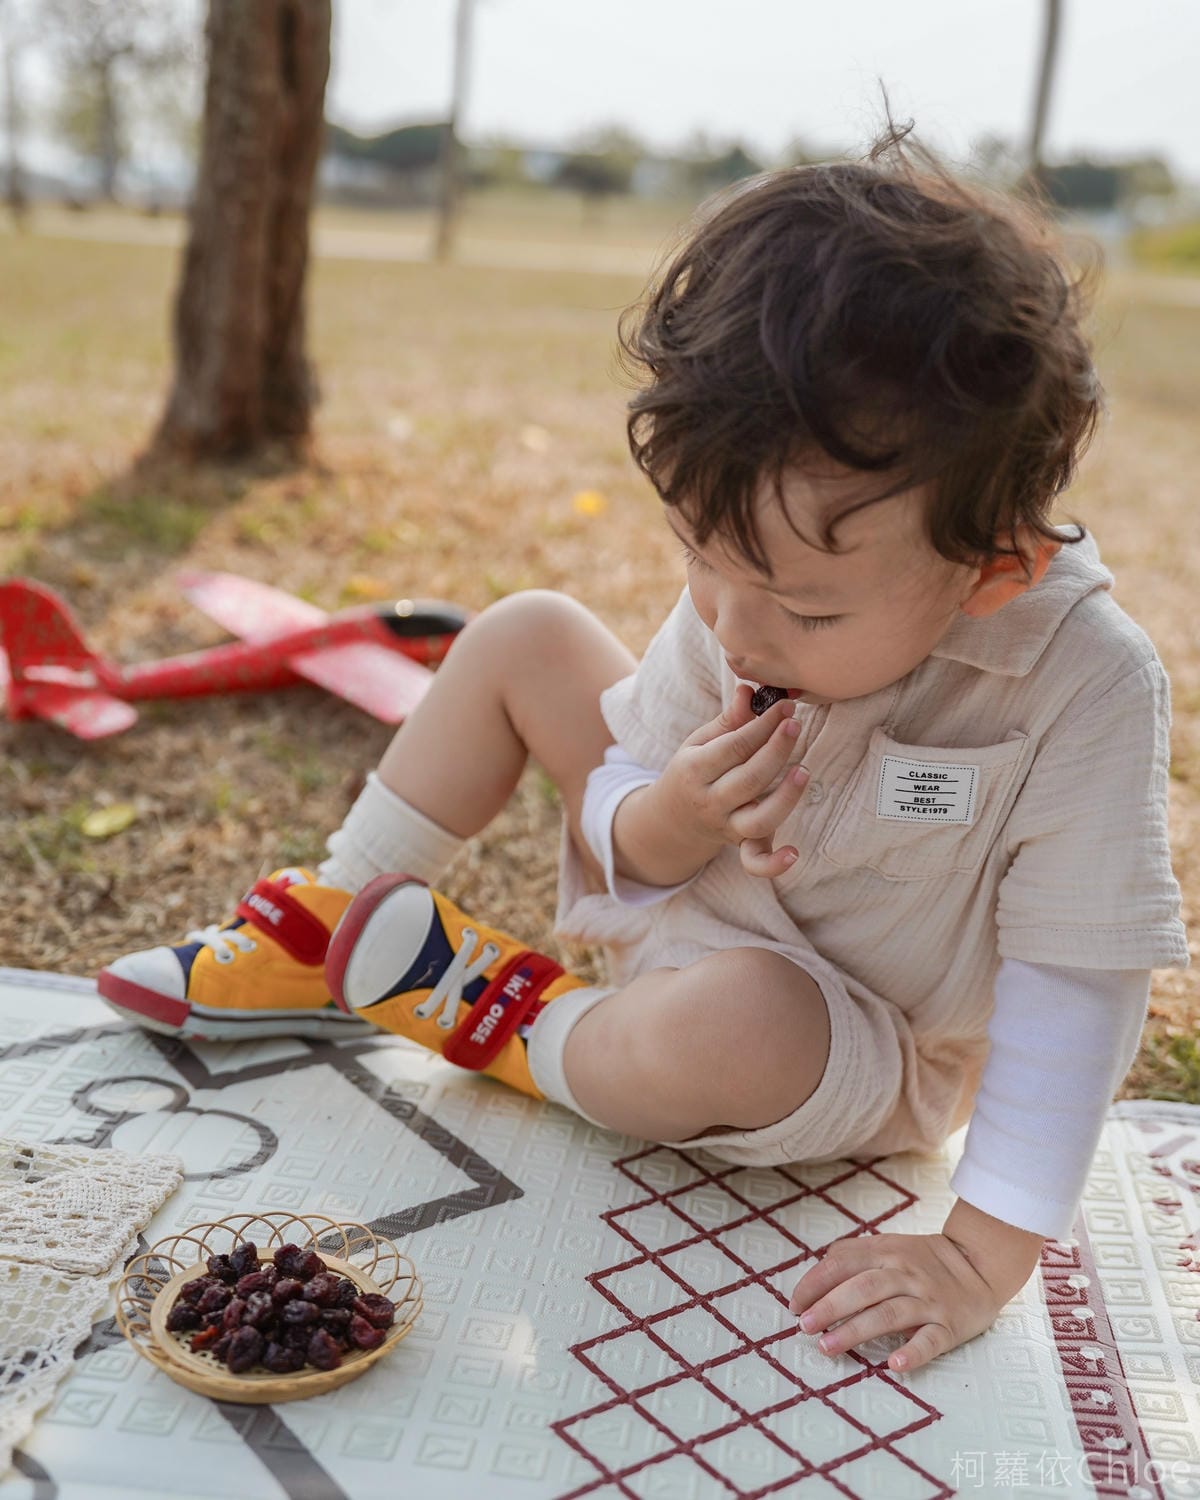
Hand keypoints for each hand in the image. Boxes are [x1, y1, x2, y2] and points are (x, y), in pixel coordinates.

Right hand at [656, 683, 809, 877]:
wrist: (672, 819)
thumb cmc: (694, 771)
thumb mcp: (700, 743)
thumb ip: (728, 721)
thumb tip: (749, 691)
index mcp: (694, 770)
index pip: (734, 747)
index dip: (762, 725)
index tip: (785, 706)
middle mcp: (710, 801)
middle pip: (749, 778)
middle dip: (776, 749)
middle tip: (795, 724)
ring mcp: (726, 826)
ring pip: (759, 819)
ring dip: (785, 797)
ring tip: (803, 770)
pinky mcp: (740, 845)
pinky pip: (755, 862)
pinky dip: (774, 864)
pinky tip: (794, 852)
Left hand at [788, 1228, 1027, 1373]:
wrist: (978, 1263)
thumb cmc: (922, 1260)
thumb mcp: (888, 1246)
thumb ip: (854, 1254)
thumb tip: (816, 1272)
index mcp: (886, 1252)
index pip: (843, 1263)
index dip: (816, 1283)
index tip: (794, 1304)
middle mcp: (905, 1274)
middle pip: (863, 1288)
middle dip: (829, 1307)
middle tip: (804, 1326)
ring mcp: (927, 1300)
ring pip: (889, 1314)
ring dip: (856, 1330)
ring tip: (828, 1346)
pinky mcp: (949, 1325)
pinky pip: (930, 1340)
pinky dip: (913, 1352)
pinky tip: (894, 1364)